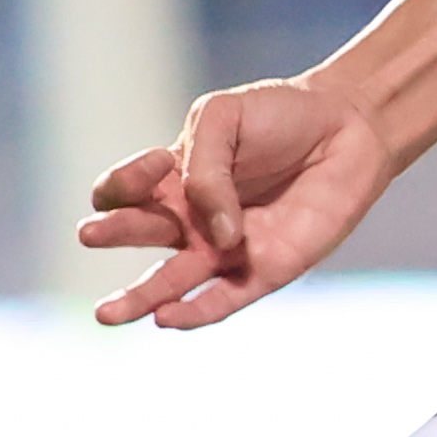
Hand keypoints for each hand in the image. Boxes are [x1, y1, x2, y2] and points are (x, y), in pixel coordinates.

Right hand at [78, 74, 397, 331]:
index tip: (156, 164)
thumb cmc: (281, 116)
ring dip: (139, 297)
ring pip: (171, 281)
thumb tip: (215, 234)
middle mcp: (192, 217)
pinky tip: (167, 319)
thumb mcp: (225, 118)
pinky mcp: (262, 269)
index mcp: (173, 176)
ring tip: (105, 314)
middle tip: (90, 235)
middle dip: (114, 233)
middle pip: (142, 232)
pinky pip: (222, 299)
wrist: (347, 127)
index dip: (126, 182)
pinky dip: (194, 313)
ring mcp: (224, 247)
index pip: (126, 190)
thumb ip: (203, 168)